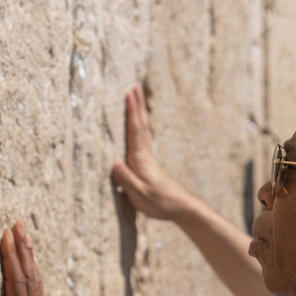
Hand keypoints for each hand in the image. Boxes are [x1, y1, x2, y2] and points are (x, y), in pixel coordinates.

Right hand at [0, 222, 65, 295]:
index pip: (16, 282)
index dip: (12, 258)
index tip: (7, 235)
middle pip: (28, 275)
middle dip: (22, 248)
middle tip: (19, 224)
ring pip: (34, 280)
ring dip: (29, 257)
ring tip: (26, 237)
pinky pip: (36, 291)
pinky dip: (32, 274)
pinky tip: (31, 270)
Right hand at [112, 85, 197, 220]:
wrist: (180, 208)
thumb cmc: (159, 203)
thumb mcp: (139, 195)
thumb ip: (126, 180)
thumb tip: (115, 162)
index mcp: (140, 160)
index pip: (135, 132)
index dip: (132, 113)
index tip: (129, 94)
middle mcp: (145, 155)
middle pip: (141, 126)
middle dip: (137, 106)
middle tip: (135, 87)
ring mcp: (148, 159)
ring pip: (143, 131)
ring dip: (140, 114)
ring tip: (137, 100)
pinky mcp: (149, 165)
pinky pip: (143, 139)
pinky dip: (140, 127)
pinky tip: (139, 127)